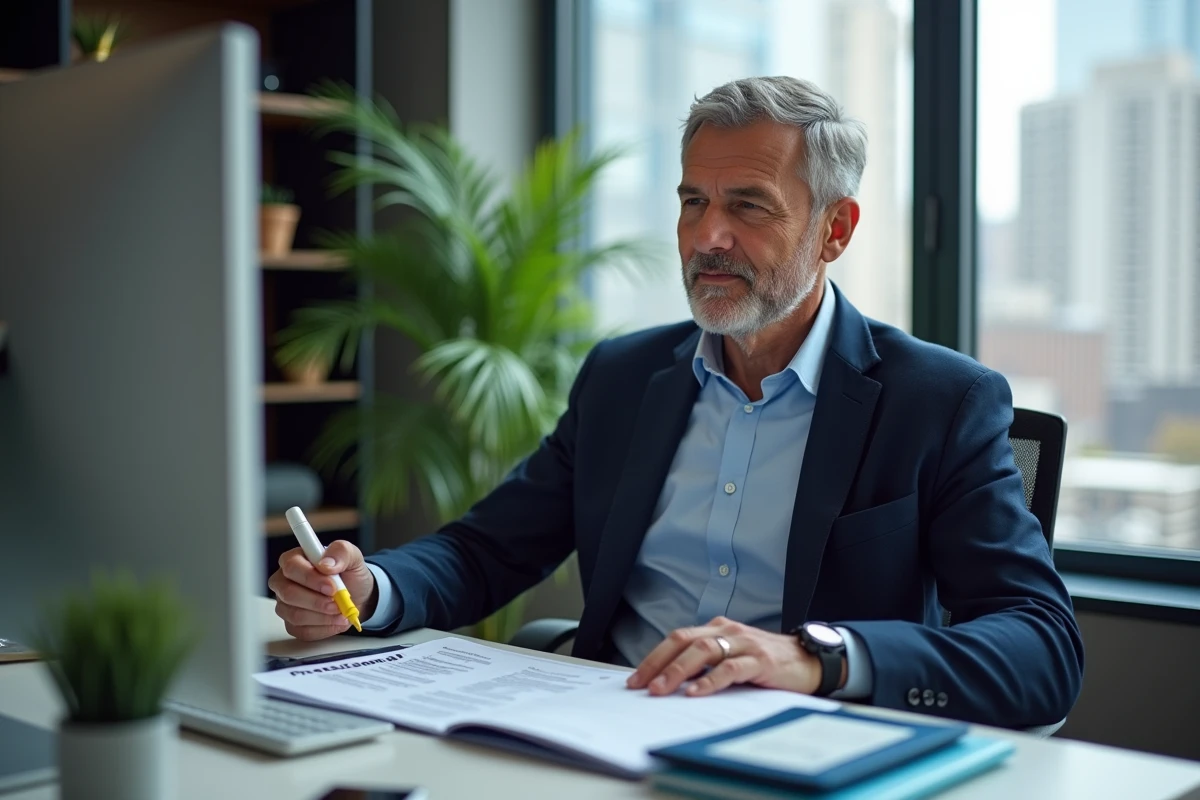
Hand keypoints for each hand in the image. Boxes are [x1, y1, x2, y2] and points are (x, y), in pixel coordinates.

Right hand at [267, 541, 377, 640]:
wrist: (357, 596)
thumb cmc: (349, 574)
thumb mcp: (352, 556)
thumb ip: (341, 552)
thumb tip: (326, 563)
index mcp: (294, 559)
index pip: (292, 567)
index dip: (311, 578)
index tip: (332, 587)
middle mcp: (284, 581)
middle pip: (289, 594)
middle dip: (317, 601)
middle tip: (338, 603)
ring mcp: (285, 604)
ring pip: (295, 615)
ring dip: (323, 617)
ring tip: (341, 612)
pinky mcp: (292, 624)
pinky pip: (302, 631)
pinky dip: (324, 628)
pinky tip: (337, 621)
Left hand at [625, 616, 842, 697]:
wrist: (809, 660)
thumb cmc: (766, 663)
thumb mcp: (732, 658)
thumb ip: (706, 664)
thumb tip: (670, 684)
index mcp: (716, 629)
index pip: (676, 639)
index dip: (653, 658)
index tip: (635, 679)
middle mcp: (727, 631)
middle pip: (683, 641)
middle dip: (658, 664)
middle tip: (640, 686)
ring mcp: (743, 643)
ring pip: (703, 651)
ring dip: (678, 671)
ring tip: (661, 690)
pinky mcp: (760, 660)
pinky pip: (730, 668)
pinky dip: (710, 680)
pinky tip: (696, 692)